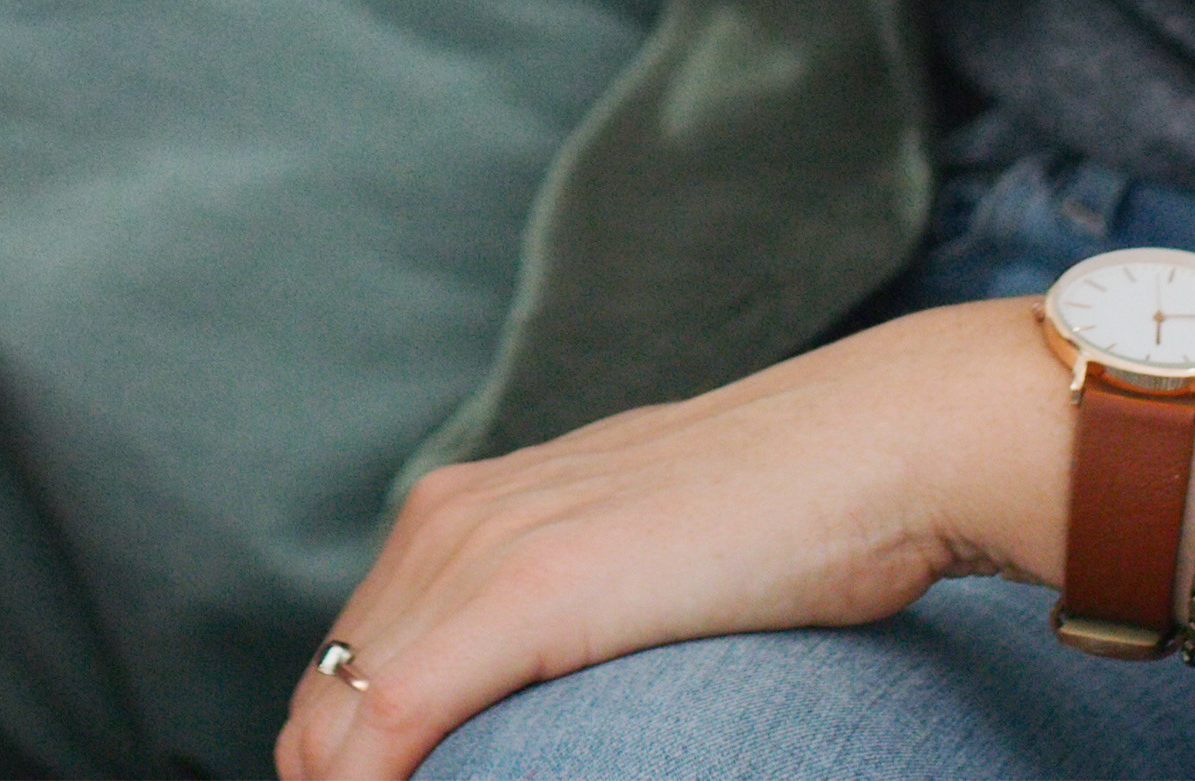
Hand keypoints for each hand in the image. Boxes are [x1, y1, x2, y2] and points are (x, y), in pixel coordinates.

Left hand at [280, 302, 1051, 780]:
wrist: (873, 447)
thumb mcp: (630, 561)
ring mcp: (478, 551)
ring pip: (333, 725)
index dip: (339, 763)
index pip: (346, 668)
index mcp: (461, 512)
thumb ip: (558, 608)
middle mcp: (447, 520)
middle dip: (334, 780)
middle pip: (321, 703)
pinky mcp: (522, 593)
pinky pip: (387, 724)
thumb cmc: (784, 519)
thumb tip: (539, 688)